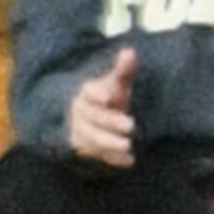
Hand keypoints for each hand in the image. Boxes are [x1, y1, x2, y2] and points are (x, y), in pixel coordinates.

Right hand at [64, 44, 136, 168]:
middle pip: (93, 117)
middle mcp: (82, 112)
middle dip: (110, 122)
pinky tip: (129, 161)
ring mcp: (82, 131)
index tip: (108, 97)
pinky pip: (99, 155)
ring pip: (93, 138)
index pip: (89, 92)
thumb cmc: (107, 99)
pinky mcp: (87, 149)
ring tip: (128, 145)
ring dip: (110, 142)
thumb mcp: (115, 84)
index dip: (97, 94)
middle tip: (131, 125)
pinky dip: (113, 159)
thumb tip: (130, 52)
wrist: (85, 118)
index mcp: (87, 93)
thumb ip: (123, 71)